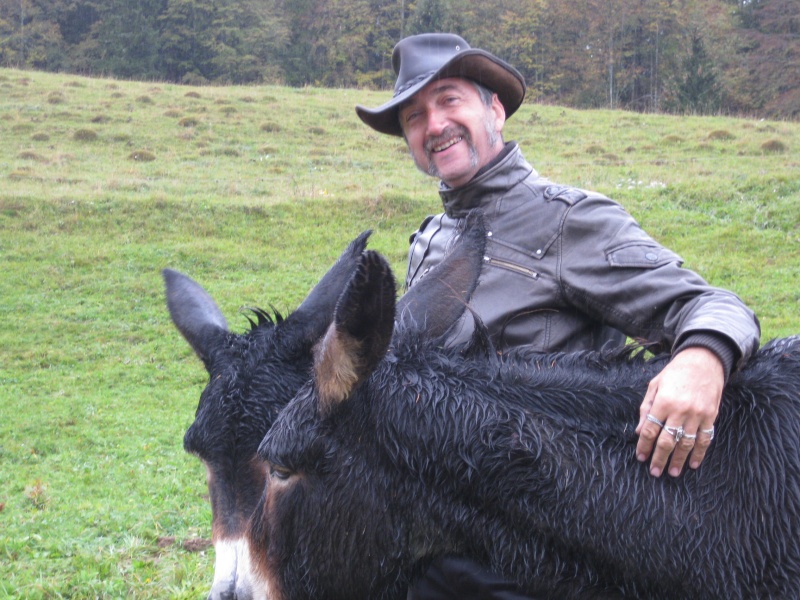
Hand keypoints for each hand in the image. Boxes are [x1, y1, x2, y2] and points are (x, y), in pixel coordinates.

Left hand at [635, 347, 723, 476]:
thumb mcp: (654, 386)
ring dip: (678, 460)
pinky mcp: (711, 416)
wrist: (703, 362)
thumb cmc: (675, 373)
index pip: (650, 430)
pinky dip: (699, 453)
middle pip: (667, 441)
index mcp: (663, 402)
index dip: (644, 446)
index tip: (640, 457)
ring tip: (673, 472)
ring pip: (686, 443)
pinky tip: (693, 464)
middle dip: (659, 458)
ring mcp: (697, 415)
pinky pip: (705, 439)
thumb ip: (646, 408)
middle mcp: (680, 410)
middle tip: (654, 472)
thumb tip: (638, 431)